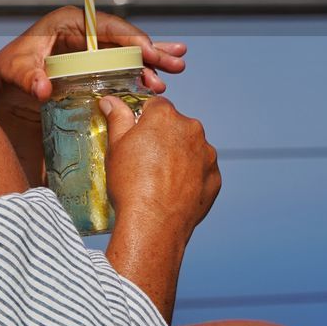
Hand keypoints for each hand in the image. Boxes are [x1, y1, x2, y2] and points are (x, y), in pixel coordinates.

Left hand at [0, 6, 186, 182]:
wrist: (4, 94)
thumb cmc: (6, 76)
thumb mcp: (13, 74)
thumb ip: (27, 78)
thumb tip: (43, 88)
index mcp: (67, 21)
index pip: (105, 26)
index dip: (129, 38)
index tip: (148, 53)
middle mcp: (83, 32)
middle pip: (123, 38)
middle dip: (150, 50)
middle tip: (175, 63)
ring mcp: (91, 50)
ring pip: (128, 52)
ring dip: (152, 61)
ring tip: (176, 70)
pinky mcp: (94, 68)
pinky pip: (123, 66)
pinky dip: (142, 70)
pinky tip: (162, 76)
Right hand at [101, 95, 220, 242]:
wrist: (153, 225)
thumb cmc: (131, 184)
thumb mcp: (116, 147)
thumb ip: (117, 118)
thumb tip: (112, 100)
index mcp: (165, 116)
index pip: (155, 105)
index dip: (143, 119)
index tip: (135, 135)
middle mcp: (191, 129)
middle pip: (175, 126)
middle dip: (163, 137)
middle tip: (145, 160)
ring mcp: (207, 154)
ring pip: (190, 147)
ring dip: (179, 155)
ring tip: (160, 179)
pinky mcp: (215, 177)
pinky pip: (201, 169)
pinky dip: (191, 176)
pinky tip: (173, 190)